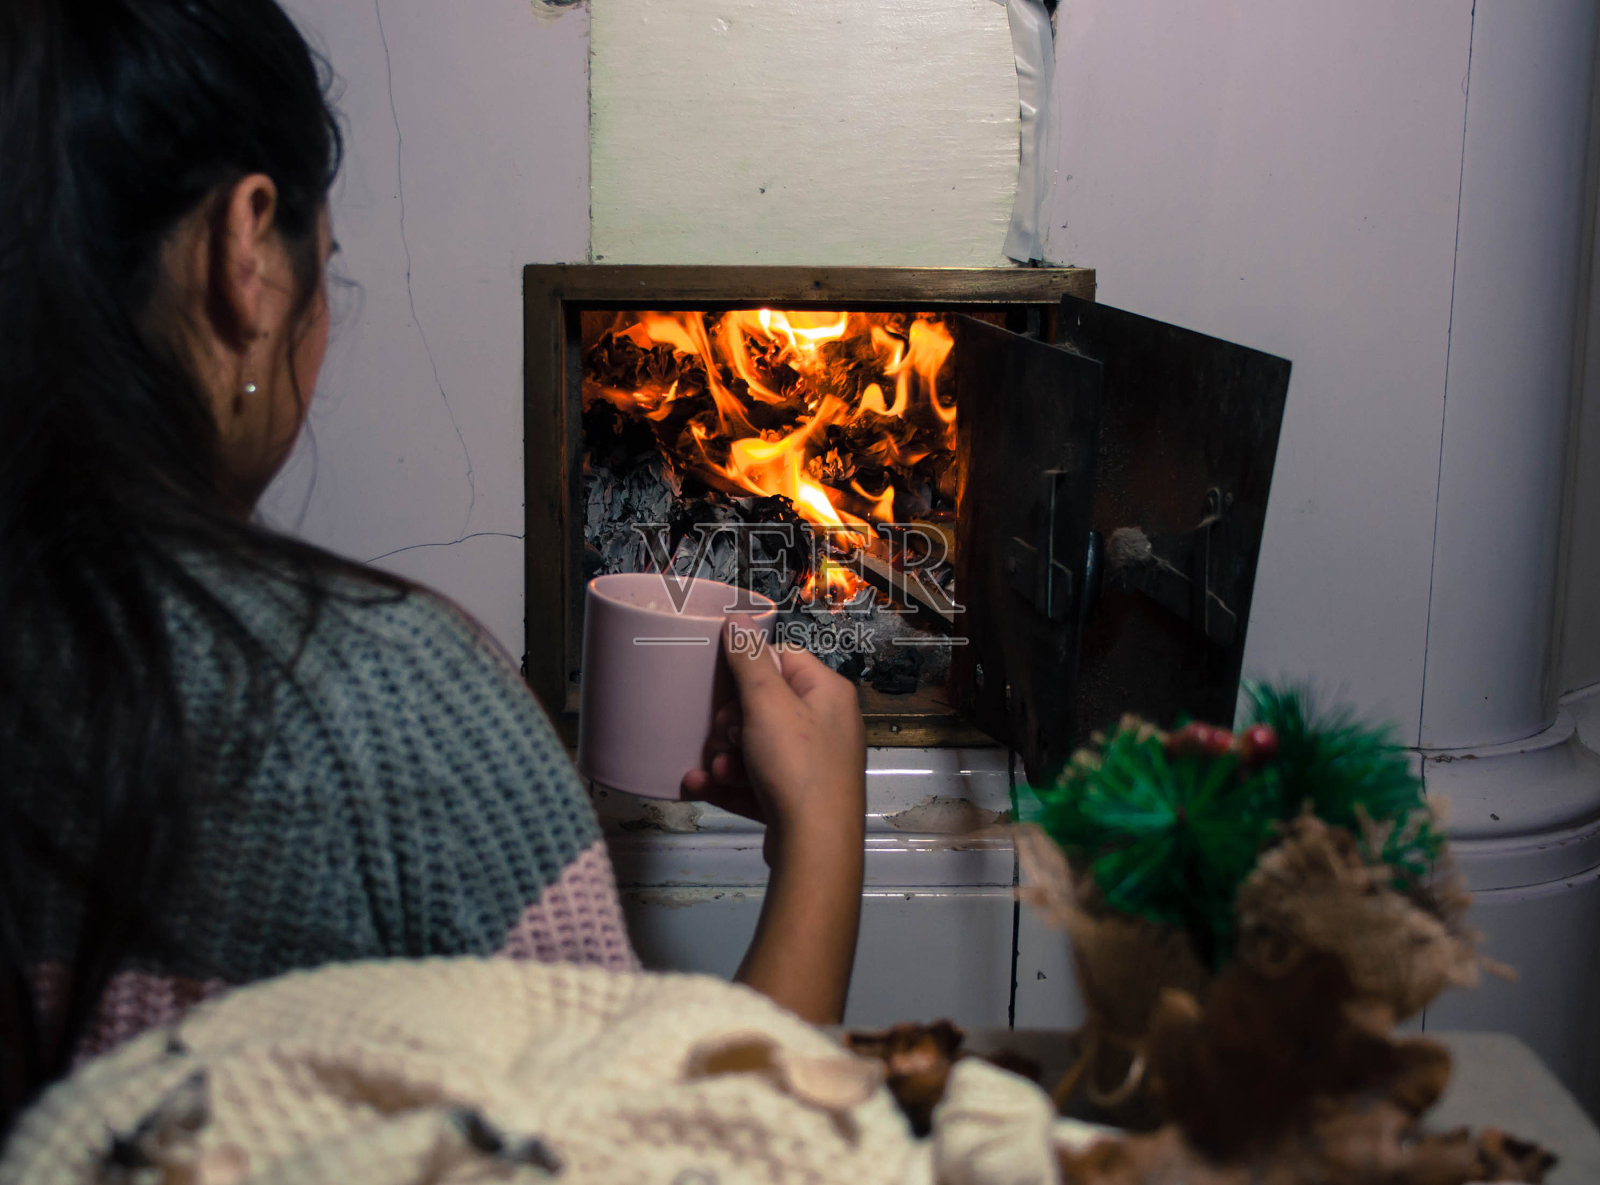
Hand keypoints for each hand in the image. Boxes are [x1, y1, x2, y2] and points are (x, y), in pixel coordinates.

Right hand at [682, 619, 865, 859]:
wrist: (814, 845)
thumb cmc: (800, 770)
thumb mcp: (767, 703)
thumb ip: (748, 659)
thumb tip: (738, 620)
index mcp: (826, 693)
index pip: (782, 658)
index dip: (748, 670)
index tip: (725, 686)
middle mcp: (825, 724)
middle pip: (763, 704)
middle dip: (730, 722)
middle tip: (724, 735)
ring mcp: (811, 763)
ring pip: (754, 745)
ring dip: (725, 754)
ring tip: (715, 767)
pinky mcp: (795, 796)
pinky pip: (753, 779)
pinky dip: (728, 782)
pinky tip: (700, 784)